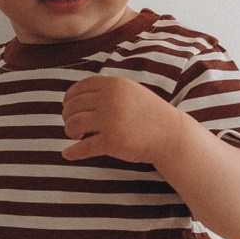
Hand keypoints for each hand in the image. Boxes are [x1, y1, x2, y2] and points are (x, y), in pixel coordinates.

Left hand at [60, 75, 190, 164]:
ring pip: (72, 125)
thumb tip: (71, 100)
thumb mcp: (129, 92)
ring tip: (77, 137)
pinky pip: (82, 148)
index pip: (78, 89)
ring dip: (69, 132)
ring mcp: (111, 120)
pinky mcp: (112, 141)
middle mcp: (110, 99)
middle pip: (72, 107)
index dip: (69, 100)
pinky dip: (72, 152)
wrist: (171, 135)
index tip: (69, 110)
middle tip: (75, 127)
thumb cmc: (147, 114)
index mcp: (114, 84)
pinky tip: (68, 154)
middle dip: (68, 118)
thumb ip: (105, 91)